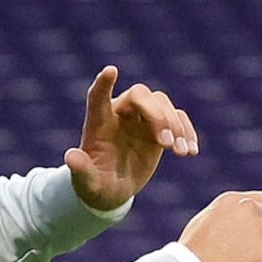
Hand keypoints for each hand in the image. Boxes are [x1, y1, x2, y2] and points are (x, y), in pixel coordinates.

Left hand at [63, 66, 196, 211]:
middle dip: (156, 115)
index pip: (98, 96)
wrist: (111, 190)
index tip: (111, 71)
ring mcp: (141, 117)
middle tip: (165, 144)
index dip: (104, 84)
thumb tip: (70, 158)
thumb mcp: (86, 183)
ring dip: (176, 125)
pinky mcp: (160, 127)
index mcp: (98, 122)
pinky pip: (178, 118)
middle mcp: (120, 113)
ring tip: (180, 152)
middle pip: (140, 95)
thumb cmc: (94, 185)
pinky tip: (191, 152)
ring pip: (162, 103)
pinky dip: (187, 132)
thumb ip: (80, 170)